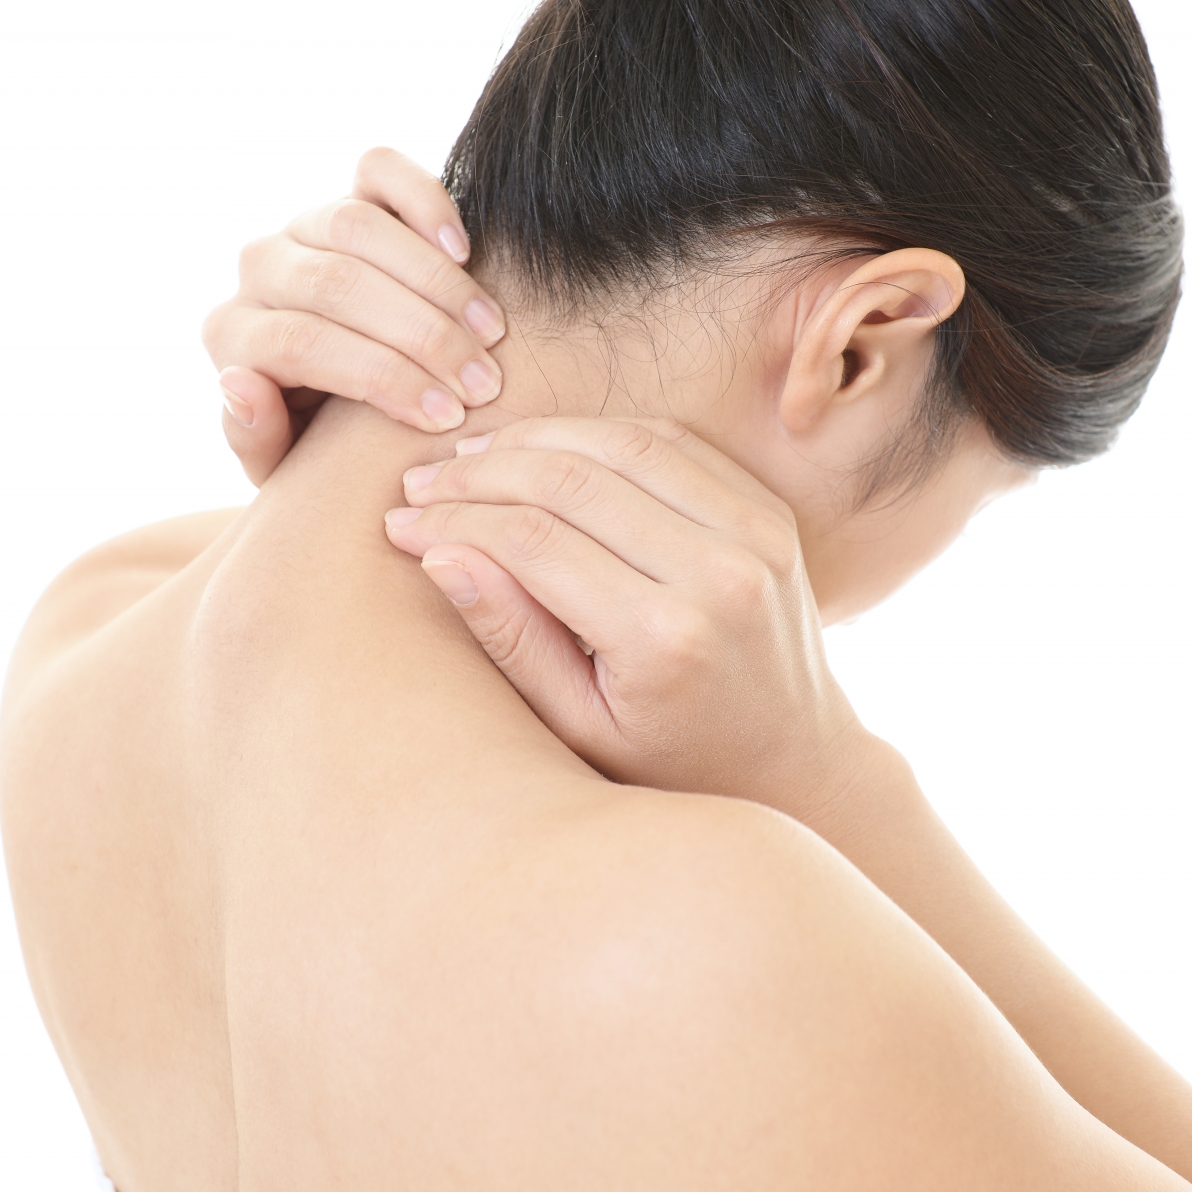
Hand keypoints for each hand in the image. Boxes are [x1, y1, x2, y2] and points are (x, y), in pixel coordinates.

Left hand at [202, 148, 508, 483]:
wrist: (352, 404)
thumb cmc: (320, 446)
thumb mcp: (286, 464)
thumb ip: (255, 436)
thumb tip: (241, 381)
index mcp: (232, 335)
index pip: (301, 343)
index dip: (381, 378)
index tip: (447, 416)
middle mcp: (259, 270)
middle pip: (336, 284)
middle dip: (420, 335)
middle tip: (483, 383)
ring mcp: (305, 225)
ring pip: (358, 226)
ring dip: (436, 282)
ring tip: (491, 332)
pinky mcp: (351, 193)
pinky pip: (378, 171)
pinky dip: (424, 200)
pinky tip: (465, 250)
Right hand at [383, 417, 880, 816]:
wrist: (792, 757)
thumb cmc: (668, 759)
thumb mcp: (577, 726)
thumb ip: (511, 640)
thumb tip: (438, 553)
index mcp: (666, 638)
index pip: (534, 542)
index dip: (455, 522)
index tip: (399, 521)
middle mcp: (720, 575)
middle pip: (575, 479)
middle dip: (482, 472)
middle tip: (419, 479)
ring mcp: (755, 534)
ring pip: (624, 442)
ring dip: (536, 437)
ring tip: (469, 454)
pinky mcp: (768, 511)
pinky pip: (674, 442)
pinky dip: (601, 432)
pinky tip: (545, 447)